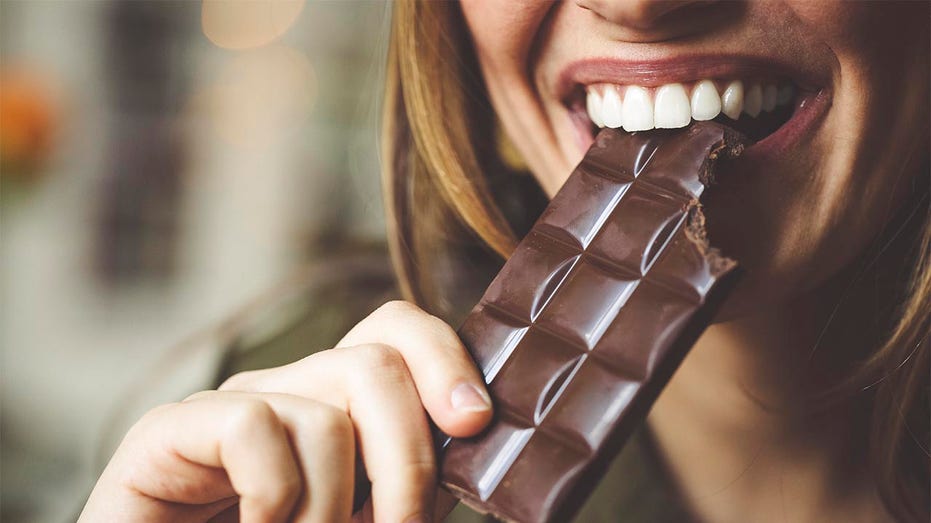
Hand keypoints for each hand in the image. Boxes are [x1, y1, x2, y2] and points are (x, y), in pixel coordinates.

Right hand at [79, 301, 492, 522]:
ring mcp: (228, 406)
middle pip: (375, 364)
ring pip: (325, 414)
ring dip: (337, 508)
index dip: (443, 359)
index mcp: (336, 404)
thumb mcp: (363, 514)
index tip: (474, 424)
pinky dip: (275, 500)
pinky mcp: (168, 429)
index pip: (395, 331)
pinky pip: (253, 427)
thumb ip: (407, 483)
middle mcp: (286, 390)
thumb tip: (474, 442)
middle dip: (411, 462)